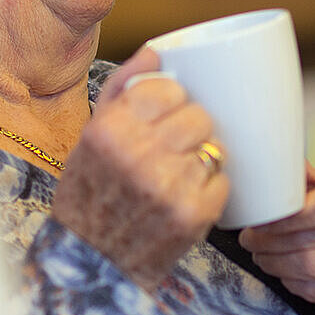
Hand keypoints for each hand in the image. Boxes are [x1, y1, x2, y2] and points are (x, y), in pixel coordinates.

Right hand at [51, 46, 227, 291]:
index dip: (174, 100)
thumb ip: (122, 88)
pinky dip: (211, 190)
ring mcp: (167, 187)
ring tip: (180, 174)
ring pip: (214, 148)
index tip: (166, 114)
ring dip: (203, 158)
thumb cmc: (92, 193)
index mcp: (109, 131)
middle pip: (198, 117)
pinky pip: (223, 183)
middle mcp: (137, 156)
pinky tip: (187, 198)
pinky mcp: (192, 216)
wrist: (91, 262)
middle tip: (177, 147)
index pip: (168, 90)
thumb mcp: (92, 136)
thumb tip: (157, 52)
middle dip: (193, 129)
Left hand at [239, 163, 314, 314]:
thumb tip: (275, 171)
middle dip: (270, 241)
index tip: (260, 221)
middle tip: (250, 238)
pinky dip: (291, 281)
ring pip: (310, 268)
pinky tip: (282, 270)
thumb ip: (307, 178)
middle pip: (311, 239)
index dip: (285, 218)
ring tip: (260, 253)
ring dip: (275, 262)